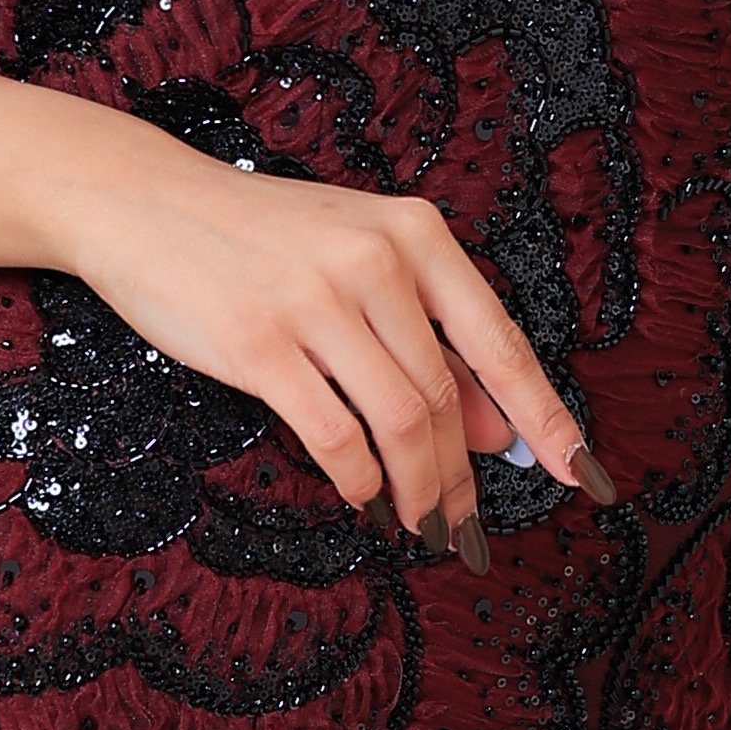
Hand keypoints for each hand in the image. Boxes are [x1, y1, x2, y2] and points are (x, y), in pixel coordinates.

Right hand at [65, 153, 615, 565]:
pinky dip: (359, 483)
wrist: (145, 202)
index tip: (585, 475)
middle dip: (464, 476)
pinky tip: (362, 497)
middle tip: (465, 527)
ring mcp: (317, 301)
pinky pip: (335, 437)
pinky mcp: (259, 344)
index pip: (499, 342)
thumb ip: (427, 336)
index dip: (547, 416)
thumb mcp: (357, 261)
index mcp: (413, 232)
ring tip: (420, 524)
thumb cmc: (260, 237)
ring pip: (400, 423)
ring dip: (419, 491)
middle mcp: (375, 261)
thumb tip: (499, 430)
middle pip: (446, 396)